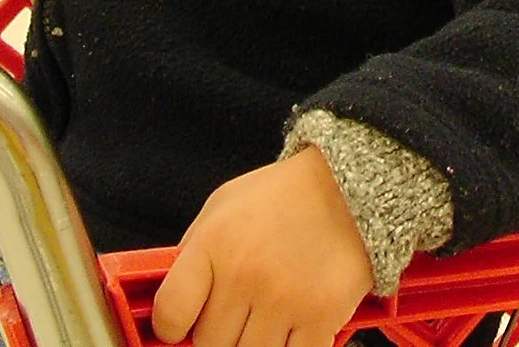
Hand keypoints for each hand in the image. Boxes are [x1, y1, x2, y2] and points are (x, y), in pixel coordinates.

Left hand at [151, 147, 373, 346]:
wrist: (348, 187)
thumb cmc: (281, 197)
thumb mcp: (223, 206)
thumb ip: (193, 254)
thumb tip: (172, 307)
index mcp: (214, 243)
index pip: (171, 313)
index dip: (171, 328)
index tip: (180, 327)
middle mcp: (246, 274)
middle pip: (210, 344)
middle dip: (218, 335)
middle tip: (235, 315)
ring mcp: (284, 299)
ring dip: (253, 345)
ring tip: (265, 318)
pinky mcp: (320, 317)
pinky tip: (291, 330)